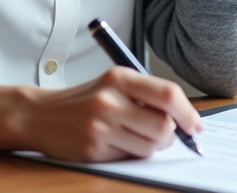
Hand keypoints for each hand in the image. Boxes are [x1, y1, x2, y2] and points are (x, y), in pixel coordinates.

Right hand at [0, 68, 202, 161]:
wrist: (40, 115)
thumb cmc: (84, 100)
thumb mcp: (113, 84)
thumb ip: (145, 95)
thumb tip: (184, 116)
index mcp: (119, 78)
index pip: (168, 94)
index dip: (188, 113)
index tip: (195, 125)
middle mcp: (110, 100)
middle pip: (164, 126)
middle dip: (171, 135)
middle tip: (164, 135)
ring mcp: (101, 126)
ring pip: (150, 146)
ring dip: (152, 147)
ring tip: (136, 137)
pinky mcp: (94, 149)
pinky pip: (129, 157)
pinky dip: (131, 154)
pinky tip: (116, 144)